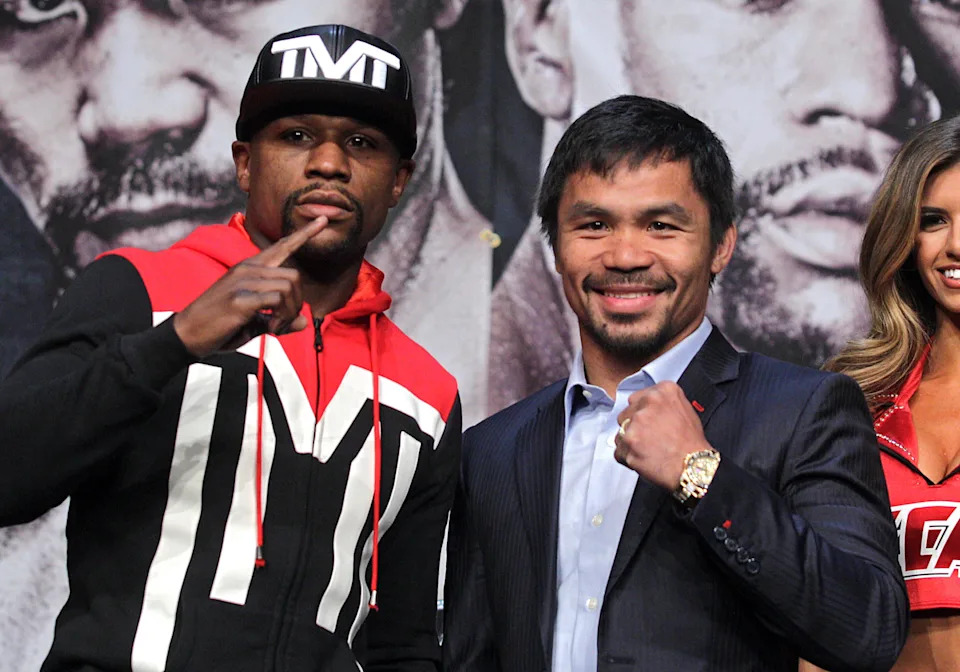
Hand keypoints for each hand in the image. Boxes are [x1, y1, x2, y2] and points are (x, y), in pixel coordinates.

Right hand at [173, 219, 324, 356]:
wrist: (186, 335)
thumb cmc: (219, 328)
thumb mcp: (253, 323)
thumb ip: (279, 320)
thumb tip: (304, 323)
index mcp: (250, 269)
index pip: (282, 246)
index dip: (304, 234)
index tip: (323, 219)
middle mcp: (247, 269)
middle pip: (294, 277)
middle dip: (297, 304)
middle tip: (282, 322)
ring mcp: (242, 281)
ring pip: (289, 287)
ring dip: (289, 312)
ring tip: (274, 326)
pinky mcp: (239, 298)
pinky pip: (278, 299)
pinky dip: (281, 318)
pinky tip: (269, 327)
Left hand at [613, 381, 712, 489]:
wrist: (693, 466)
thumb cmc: (691, 443)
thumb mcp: (685, 409)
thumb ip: (663, 403)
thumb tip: (649, 406)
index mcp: (663, 391)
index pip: (637, 398)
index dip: (641, 413)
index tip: (647, 421)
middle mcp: (647, 403)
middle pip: (626, 414)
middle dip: (633, 426)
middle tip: (649, 437)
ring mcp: (635, 423)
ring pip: (621, 432)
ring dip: (630, 442)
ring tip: (649, 450)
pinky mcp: (628, 443)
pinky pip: (618, 451)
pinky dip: (628, 457)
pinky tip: (644, 458)